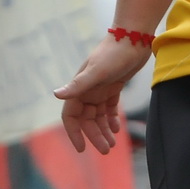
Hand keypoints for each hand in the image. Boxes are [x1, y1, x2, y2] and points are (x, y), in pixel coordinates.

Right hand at [54, 36, 152, 152]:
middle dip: (94, 135)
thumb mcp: (96, 71)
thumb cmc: (114, 53)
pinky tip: (116, 128)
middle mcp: (88, 90)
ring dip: (103, 130)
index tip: (82, 148)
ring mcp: (100, 88)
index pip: (71, 116)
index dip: (74, 133)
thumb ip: (78, 85)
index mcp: (80, 88)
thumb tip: (56, 95)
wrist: (133, 38)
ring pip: (98, 116)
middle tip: (107, 150)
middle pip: (87, 119)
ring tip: (112, 144)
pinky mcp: (113, 86)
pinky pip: (109, 107)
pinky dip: (111, 118)